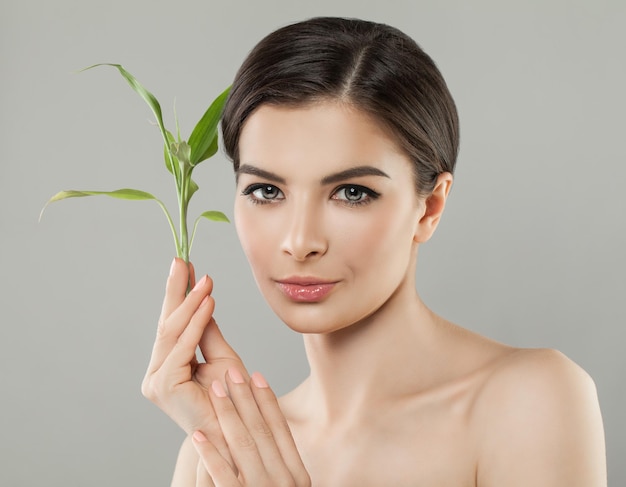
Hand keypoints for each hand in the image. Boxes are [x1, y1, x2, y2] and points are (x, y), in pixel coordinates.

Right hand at [142, 258, 245, 447]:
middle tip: (183, 261)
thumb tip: (202, 299)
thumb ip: (207, 331)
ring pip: (172, 333)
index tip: (185, 268)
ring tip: (203, 279)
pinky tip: (207, 302)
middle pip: (166, 325)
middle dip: (176, 291)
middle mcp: (154, 375)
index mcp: (165, 368)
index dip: (178, 296)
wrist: (239, 432)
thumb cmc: (232, 399)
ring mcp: (155, 382)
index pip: (171, 326)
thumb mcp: (220, 356)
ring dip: (189, 302)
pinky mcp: (163, 387)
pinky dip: (196, 322)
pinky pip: (182, 347)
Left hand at [191, 368, 310, 486]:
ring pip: (242, 445)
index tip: (257, 376)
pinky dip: (209, 453)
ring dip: (227, 413)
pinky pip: (221, 474)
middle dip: (245, 398)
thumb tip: (265, 428)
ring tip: (214, 390)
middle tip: (231, 372)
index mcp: (297, 475)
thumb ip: (280, 464)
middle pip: (261, 431)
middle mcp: (283, 481)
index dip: (268, 400)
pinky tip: (198, 435)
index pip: (281, 429)